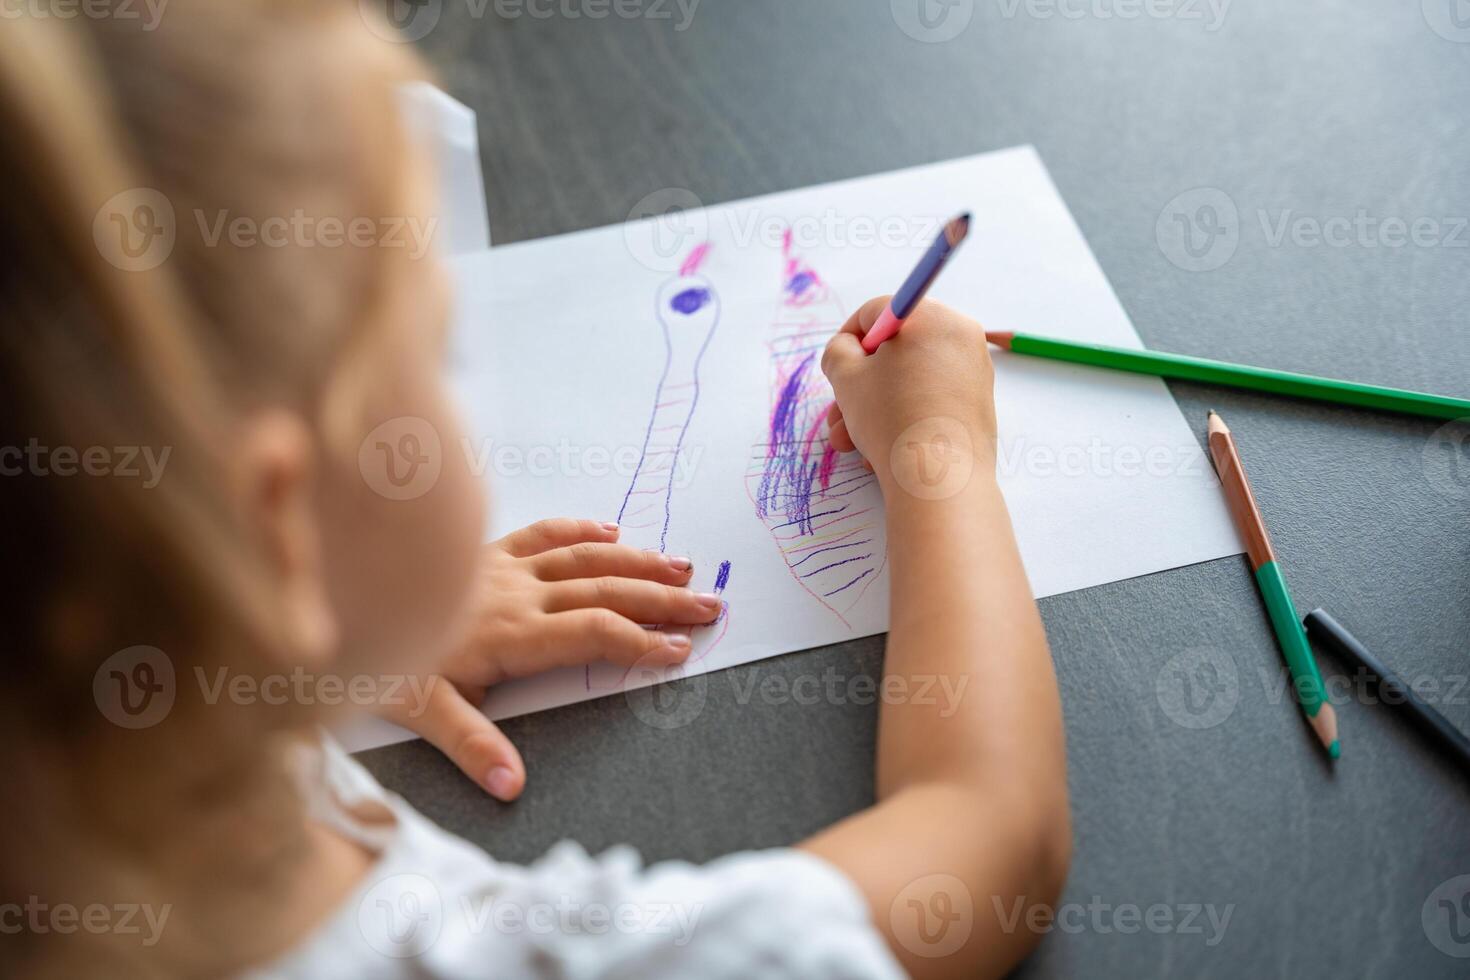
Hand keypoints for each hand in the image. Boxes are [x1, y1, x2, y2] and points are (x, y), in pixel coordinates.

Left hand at [379, 519, 720, 800]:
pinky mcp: (487, 551)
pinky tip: (611, 531)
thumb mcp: (417, 710)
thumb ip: (469, 745)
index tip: (681, 651)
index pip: (594, 634)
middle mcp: (517, 594)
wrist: (335, 590)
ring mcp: (504, 567)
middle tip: (710, 605)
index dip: (642, 641)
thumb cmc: (375, 655)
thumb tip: (513, 786)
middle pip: (606, 591)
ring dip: (638, 561)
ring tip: (682, 567)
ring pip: (585, 557)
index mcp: (511, 634)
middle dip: (662, 599)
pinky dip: (581, 530)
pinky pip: (543, 532)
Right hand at [822, 297, 997, 490]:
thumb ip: (838, 352)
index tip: (835, 367)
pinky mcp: (978, 404)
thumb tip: (848, 350)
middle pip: (896, 350)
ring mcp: (974, 371)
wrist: (940, 479)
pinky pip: (931, 400)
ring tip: (850, 442)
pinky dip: (905, 417)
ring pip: (910, 380)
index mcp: (931, 316)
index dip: (847, 339)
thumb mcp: (847, 377)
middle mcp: (960, 335)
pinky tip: (881, 451)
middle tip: (838, 413)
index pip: (877, 312)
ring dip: (874, 408)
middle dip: (860, 385)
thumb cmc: (890, 418)